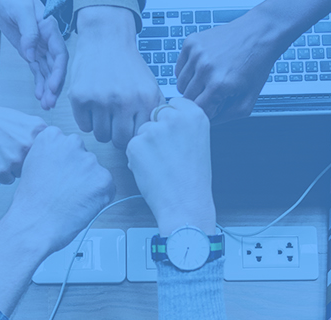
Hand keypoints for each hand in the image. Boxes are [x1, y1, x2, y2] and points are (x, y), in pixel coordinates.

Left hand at [0, 0, 67, 108]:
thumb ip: (29, 32)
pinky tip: (39, 95)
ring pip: (47, 71)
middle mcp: (48, 40)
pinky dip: (39, 83)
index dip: (58, 72)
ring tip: (46, 104)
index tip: (53, 86)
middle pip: (55, 67)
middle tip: (50, 102)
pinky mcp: (30, 51)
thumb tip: (30, 54)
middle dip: (54, 85)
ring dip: (47, 88)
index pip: (59, 54)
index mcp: (49, 29)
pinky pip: (37, 70)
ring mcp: (39, 47)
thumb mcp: (21, 11)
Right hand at [0, 101, 46, 183]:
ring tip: (1, 152)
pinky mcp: (1, 170)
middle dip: (27, 162)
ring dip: (13, 168)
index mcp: (39, 132)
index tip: (34, 155)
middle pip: (37, 166)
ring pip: (22, 174)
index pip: (50, 155)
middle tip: (12, 151)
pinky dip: (1, 173)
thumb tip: (53, 155)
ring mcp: (15, 159)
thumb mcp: (27, 121)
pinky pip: (7, 180)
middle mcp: (29, 145)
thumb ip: (41, 137)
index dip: (40, 156)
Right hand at [0, 126, 117, 253]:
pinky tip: (81, 204)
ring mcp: (89, 160)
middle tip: (64, 189)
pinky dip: (99, 197)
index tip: (57, 174)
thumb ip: (51, 154)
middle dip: (78, 171)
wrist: (35, 224)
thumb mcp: (32, 165)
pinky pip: (107, 187)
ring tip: (70, 199)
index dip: (63, 163)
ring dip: (88, 184)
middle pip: (83, 156)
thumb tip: (66, 159)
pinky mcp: (103, 178)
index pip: (67, 144)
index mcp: (52, 136)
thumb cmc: (31, 201)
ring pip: (95, 172)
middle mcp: (72, 143)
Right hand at [68, 7, 162, 148]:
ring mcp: (100, 100)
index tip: (130, 129)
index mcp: (145, 99)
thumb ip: (154, 112)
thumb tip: (153, 139)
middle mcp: (124, 101)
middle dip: (118, 136)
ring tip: (105, 113)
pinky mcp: (80, 97)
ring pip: (101, 136)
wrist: (106, 39)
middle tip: (116, 124)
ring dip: (102, 128)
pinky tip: (92, 107)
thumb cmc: (128, 66)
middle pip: (120, 141)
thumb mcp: (150, 86)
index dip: (134, 135)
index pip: (140, 136)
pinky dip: (87, 121)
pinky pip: (84, 126)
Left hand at [126, 98, 215, 234]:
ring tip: (162, 165)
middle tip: (168, 154)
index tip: (174, 134)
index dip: (170, 121)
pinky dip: (137, 158)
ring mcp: (154, 130)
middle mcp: (174, 118)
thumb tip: (162, 117)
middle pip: (155, 115)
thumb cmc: (193, 179)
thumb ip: (183, 125)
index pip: (173, 104)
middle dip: (157, 131)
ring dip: (146, 146)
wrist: (186, 203)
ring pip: (142, 131)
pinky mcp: (136, 144)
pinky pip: (131, 146)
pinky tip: (152, 171)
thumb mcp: (198, 142)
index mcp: (195, 115)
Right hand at [175, 12, 289, 121]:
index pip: (198, 111)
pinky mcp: (191, 43)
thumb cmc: (256, 65)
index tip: (216, 106)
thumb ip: (226, 117)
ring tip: (209, 80)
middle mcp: (204, 68)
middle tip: (214, 92)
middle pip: (187, 99)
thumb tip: (207, 123)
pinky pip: (179, 68)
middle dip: (200, 99)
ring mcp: (196, 54)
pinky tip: (204, 68)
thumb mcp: (248, 100)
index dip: (208, 112)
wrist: (260, 33)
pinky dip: (188, 72)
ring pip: (180, 84)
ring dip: (192, 86)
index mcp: (219, 85)